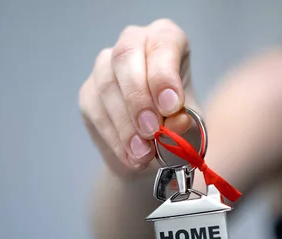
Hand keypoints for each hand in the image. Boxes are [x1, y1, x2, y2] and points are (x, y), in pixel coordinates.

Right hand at [79, 19, 194, 176]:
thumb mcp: (192, 125)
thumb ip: (188, 122)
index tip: (171, 107)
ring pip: (107, 85)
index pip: (163, 43)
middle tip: (152, 131)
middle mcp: (134, 43)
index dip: (164, 75)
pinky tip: (131, 155)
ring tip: (144, 153)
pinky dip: (115, 137)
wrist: (153, 151)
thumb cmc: (177, 125)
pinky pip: (96, 111)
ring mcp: (106, 66)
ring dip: (126, 124)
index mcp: (166, 40)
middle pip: (126, 56)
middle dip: (139, 98)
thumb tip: (178, 121)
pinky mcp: (89, 92)